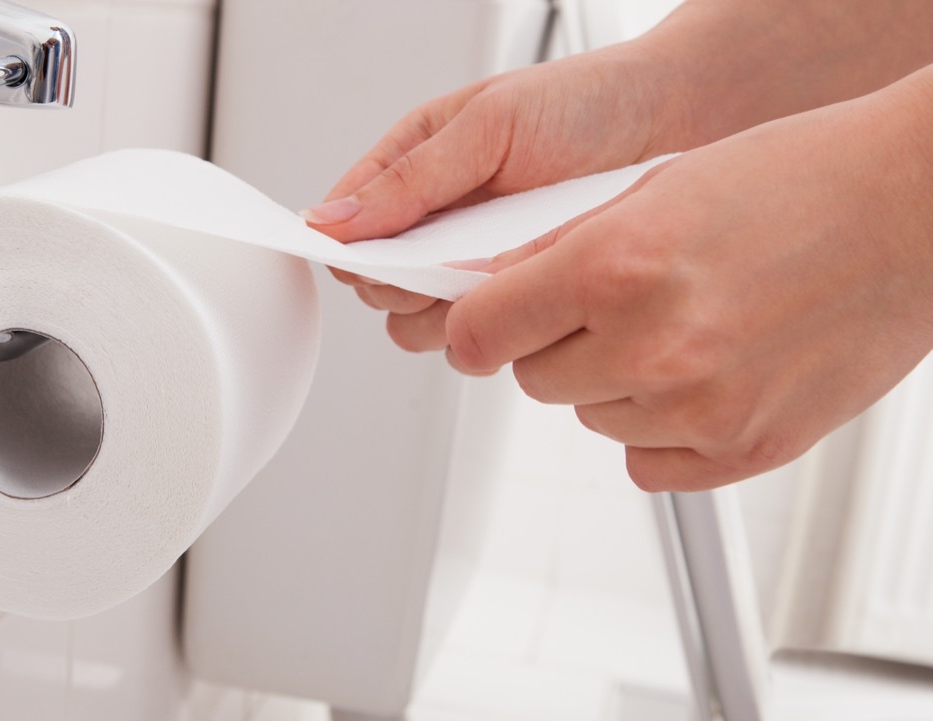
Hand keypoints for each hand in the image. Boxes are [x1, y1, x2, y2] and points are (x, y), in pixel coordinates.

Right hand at [301, 45, 681, 351]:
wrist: (675, 124)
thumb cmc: (586, 103)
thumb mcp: (491, 124)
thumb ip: (410, 177)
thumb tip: (331, 219)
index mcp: (412, 167)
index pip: (346, 229)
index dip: (356, 252)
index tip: (387, 257)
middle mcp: (436, 221)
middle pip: (379, 288)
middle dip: (407, 286)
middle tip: (452, 261)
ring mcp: (473, 262)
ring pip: (423, 322)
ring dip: (450, 310)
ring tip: (497, 270)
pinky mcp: (515, 293)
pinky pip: (483, 331)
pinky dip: (499, 318)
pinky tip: (529, 283)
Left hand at [445, 78, 932, 489]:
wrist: (913, 211)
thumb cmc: (798, 183)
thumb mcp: (655, 190)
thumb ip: (560, 253)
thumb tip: (488, 296)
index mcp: (615, 266)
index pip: (477, 333)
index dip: (477, 328)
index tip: (484, 327)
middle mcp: (652, 345)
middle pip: (533, 380)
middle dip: (555, 346)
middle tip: (611, 308)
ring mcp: (700, 407)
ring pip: (592, 419)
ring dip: (615, 384)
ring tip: (683, 327)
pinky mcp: (746, 449)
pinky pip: (647, 464)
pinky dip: (660, 431)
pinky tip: (703, 377)